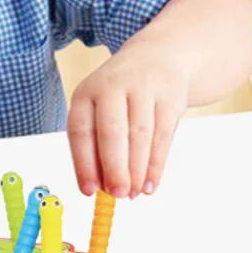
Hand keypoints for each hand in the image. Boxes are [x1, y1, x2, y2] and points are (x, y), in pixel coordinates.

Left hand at [67, 43, 189, 198]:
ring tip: (133, 194)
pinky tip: (150, 184)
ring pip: (140, 135)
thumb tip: (99, 186)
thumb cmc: (119, 95)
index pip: (80, 131)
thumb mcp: (99, 109)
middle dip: (114, 168)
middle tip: (116, 195)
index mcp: (85, 93)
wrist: (158, 57)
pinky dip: (156, 164)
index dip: (84, 163)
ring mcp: (143, 88)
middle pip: (112, 132)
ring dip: (136, 169)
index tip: (88, 191)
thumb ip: (96, 144)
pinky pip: (163, 135)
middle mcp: (112, 86)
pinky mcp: (170, 96)